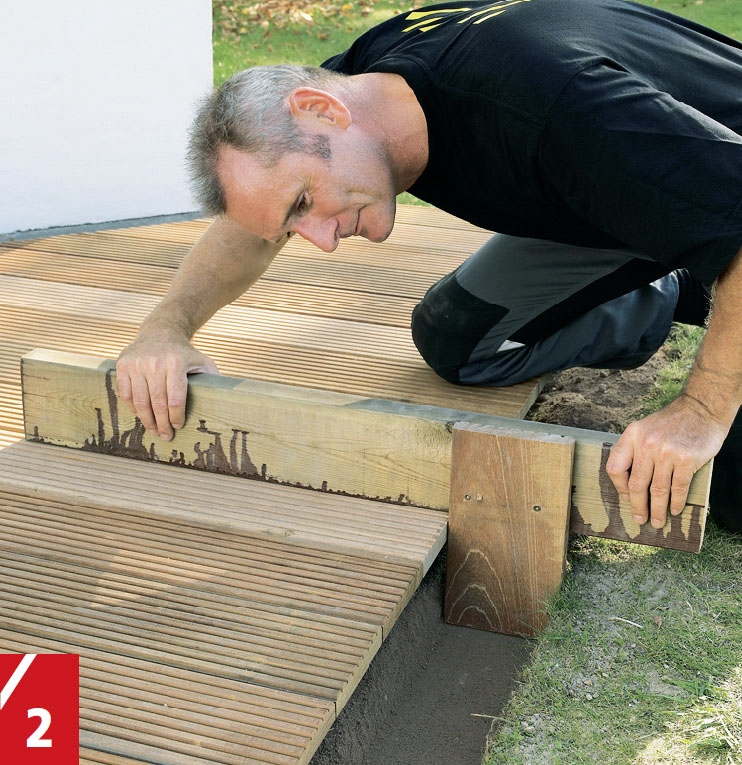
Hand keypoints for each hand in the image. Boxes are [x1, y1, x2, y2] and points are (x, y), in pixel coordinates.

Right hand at [116, 336, 218, 440]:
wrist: (159, 332)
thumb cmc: (183, 353)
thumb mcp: (202, 361)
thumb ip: (212, 378)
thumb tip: (224, 399)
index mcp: (176, 363)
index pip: (175, 398)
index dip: (176, 416)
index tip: (178, 426)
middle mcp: (155, 363)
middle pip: (157, 403)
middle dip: (162, 424)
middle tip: (165, 435)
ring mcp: (136, 364)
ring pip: (140, 401)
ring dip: (146, 420)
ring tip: (153, 430)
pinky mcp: (122, 365)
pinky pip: (126, 394)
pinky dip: (133, 408)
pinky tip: (142, 416)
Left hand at [606, 395, 726, 528]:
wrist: (701, 410)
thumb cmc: (671, 423)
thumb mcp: (644, 429)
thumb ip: (634, 451)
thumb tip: (628, 485)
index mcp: (632, 436)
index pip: (615, 467)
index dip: (619, 487)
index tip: (627, 498)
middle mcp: (646, 444)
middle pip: (636, 484)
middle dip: (638, 506)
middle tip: (640, 520)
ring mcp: (666, 452)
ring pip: (657, 490)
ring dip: (658, 510)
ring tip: (658, 522)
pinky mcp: (686, 460)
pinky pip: (678, 488)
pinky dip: (676, 502)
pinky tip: (675, 510)